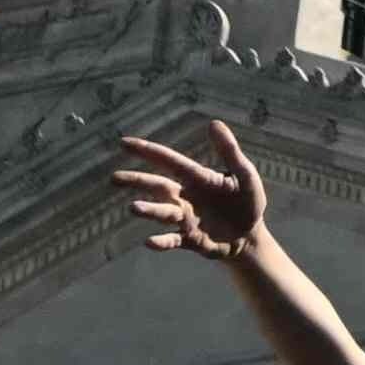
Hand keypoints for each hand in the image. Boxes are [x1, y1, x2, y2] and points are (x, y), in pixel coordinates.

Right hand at [113, 117, 278, 266]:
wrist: (250, 237)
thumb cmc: (247, 201)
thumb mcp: (244, 174)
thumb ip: (229, 151)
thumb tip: (213, 123)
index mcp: (197, 178)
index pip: (168, 161)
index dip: (147, 151)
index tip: (123, 143)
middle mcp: (185, 197)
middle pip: (157, 186)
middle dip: (136, 181)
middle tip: (114, 178)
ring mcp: (185, 219)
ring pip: (163, 212)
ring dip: (149, 210)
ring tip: (133, 208)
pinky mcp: (190, 240)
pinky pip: (172, 241)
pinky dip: (161, 242)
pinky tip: (149, 242)